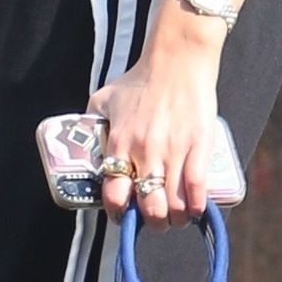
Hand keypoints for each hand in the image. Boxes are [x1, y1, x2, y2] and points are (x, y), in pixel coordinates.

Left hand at [90, 1, 223, 228]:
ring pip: (175, 206)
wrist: (177, 60)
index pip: (114, 195)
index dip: (119, 213)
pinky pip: (197, 190)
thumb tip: (82, 136)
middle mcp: (145, 153)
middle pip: (150, 209)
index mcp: (120, 143)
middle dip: (154, 222)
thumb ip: (94, 121)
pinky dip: (197, 207)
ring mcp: (174, 152)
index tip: (124, 214)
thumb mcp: (106, 98)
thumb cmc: (141, 78)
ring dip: (176, 218)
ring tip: (177, 214)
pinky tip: (195, 208)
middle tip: (156, 217)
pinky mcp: (199, 147)